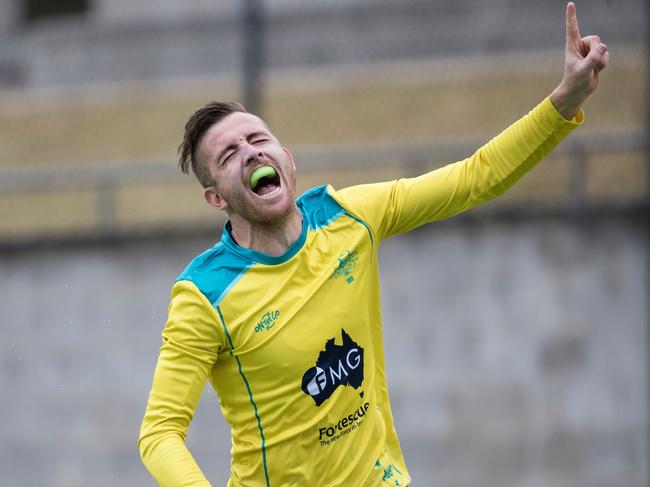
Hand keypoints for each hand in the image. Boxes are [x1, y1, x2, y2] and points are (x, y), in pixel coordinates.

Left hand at [550, 2, 609, 119]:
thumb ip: (592, 60)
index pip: (572, 29)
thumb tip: (602, 48)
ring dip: (600, 60)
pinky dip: (603, 63)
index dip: (572, 16)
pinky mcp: (596, 56)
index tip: (570, 4)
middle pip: (595, 39)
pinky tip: (596, 70)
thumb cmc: (575, 82)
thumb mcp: (583, 71)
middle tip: (590, 63)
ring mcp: (589, 51)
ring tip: (591, 69)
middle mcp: (580, 46)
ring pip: (603, 47)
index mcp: (572, 47)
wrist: (578, 91)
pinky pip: (606, 55)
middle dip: (596, 51)